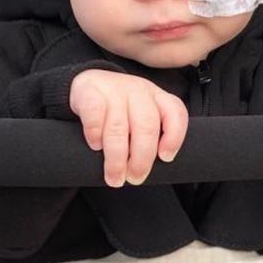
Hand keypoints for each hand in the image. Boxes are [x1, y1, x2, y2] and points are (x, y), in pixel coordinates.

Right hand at [69, 70, 188, 187]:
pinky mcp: (89, 91)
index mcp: (155, 96)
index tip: (165, 158)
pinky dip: (95, 134)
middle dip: (142, 159)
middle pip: (146, 126)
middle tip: (135, 177)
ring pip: (119, 127)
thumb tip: (149, 169)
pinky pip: (94, 115)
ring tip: (114, 176)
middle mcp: (137, 90)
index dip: (174, 137)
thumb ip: (150, 133)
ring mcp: (113, 89)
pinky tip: (95, 145)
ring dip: (116, 159)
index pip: (175, 112)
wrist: (86, 84)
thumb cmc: (117, 108)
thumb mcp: (139, 115)